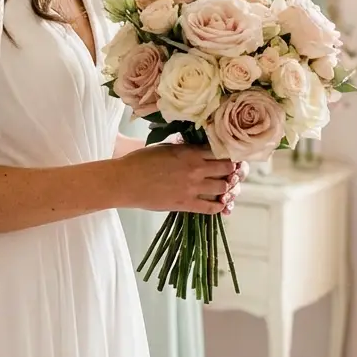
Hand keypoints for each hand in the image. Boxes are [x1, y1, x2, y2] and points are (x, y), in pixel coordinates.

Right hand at [114, 144, 243, 214]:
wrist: (126, 181)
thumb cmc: (140, 161)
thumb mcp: (165, 148)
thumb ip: (184, 150)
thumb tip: (196, 150)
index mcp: (190, 152)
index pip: (220, 151)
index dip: (226, 154)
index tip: (227, 156)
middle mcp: (196, 169)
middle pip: (227, 168)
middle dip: (229, 169)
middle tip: (227, 172)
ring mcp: (193, 188)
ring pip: (223, 187)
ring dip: (225, 187)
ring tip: (221, 187)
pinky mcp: (186, 204)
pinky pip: (211, 207)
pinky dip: (219, 206)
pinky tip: (219, 204)